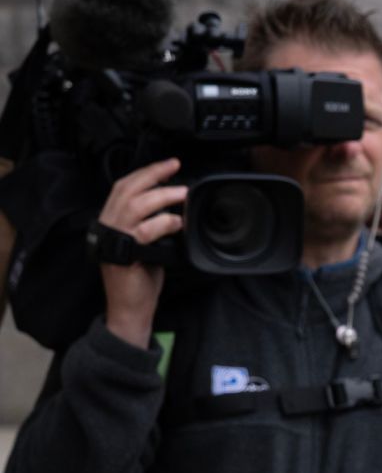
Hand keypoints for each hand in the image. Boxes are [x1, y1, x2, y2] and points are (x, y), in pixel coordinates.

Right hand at [97, 158, 186, 347]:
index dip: (146, 173)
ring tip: (183, 194)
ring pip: (135, 205)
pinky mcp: (125, 253)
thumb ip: (151, 222)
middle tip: (176, 168)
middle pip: (127, 189)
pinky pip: (145, 230)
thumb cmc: (141, 276)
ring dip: (162, 196)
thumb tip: (174, 203)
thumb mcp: (147, 243)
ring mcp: (114, 239)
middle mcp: (108, 225)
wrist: (131, 307)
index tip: (169, 165)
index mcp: (112, 220)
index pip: (124, 187)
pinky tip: (178, 222)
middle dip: (153, 174)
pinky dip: (164, 223)